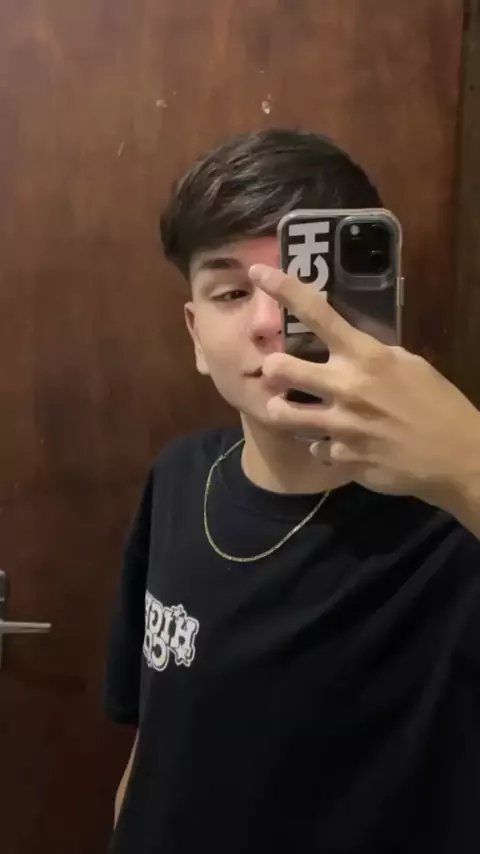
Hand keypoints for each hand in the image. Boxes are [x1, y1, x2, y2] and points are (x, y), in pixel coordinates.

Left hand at [249, 264, 479, 508]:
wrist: (457, 456)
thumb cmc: (437, 404)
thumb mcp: (408, 364)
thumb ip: (371, 354)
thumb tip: (347, 347)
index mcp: (366, 355)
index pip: (318, 314)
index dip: (284, 289)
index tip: (259, 273)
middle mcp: (347, 387)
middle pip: (280, 368)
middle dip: (272, 367)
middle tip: (279, 372)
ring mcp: (341, 425)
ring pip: (281, 413)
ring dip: (282, 409)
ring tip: (292, 409)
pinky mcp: (342, 457)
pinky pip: (315, 448)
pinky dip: (323, 446)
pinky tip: (338, 444)